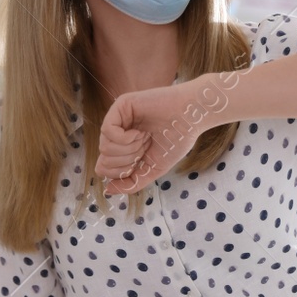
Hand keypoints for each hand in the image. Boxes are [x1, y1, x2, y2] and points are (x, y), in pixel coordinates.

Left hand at [96, 79, 212, 194]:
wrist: (192, 118)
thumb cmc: (176, 141)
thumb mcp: (152, 169)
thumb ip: (131, 183)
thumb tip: (107, 190)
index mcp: (125, 148)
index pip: (106, 168)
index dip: (120, 173)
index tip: (139, 164)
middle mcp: (119, 133)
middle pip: (104, 161)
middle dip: (126, 162)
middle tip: (143, 150)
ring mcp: (119, 119)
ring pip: (104, 147)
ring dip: (127, 150)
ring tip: (143, 139)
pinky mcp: (121, 106)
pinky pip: (107, 130)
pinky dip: (124, 139)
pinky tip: (139, 133)